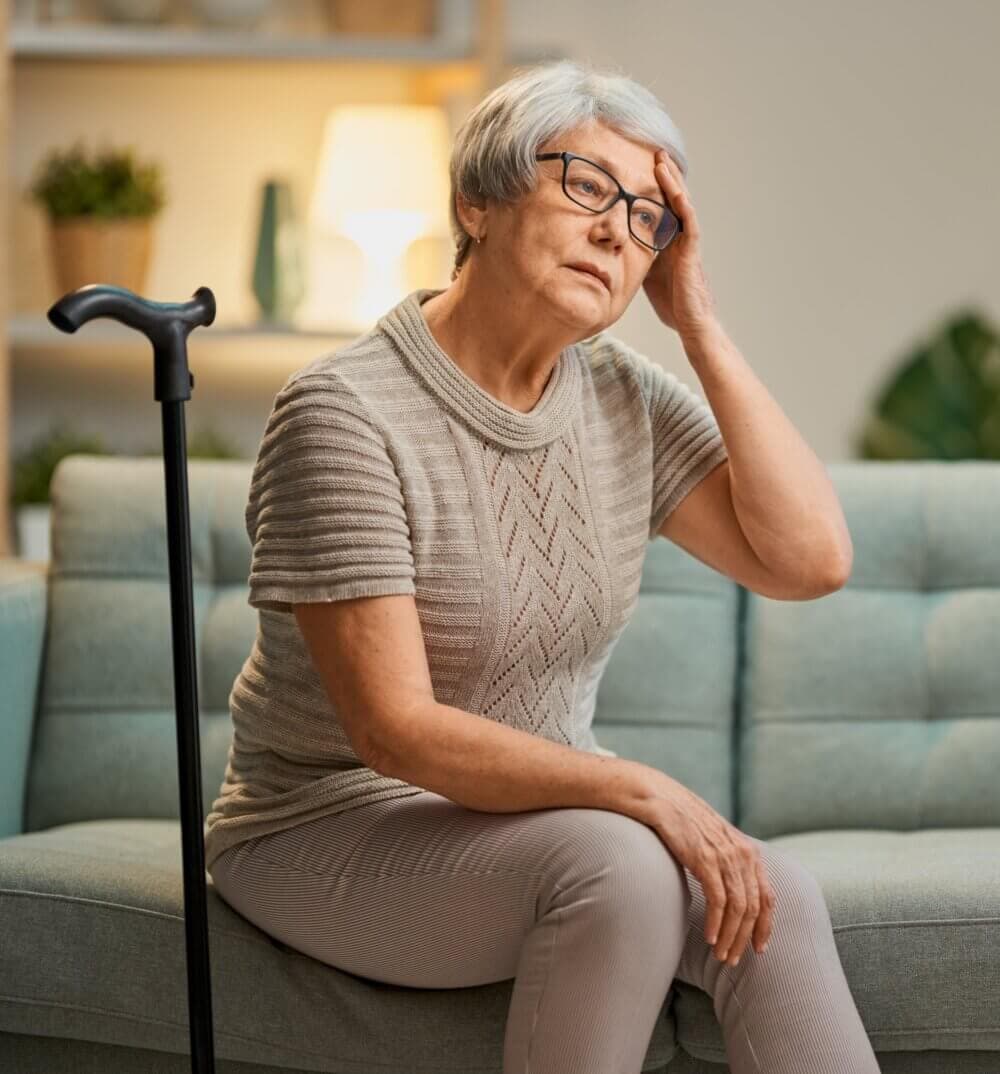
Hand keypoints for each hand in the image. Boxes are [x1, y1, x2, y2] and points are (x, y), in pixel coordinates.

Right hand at [635, 769, 774, 964]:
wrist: (661, 798)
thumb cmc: (684, 820)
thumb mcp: (715, 840)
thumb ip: (727, 861)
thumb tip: (730, 889)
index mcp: (749, 851)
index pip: (768, 896)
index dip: (765, 926)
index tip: (758, 948)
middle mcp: (743, 854)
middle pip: (754, 908)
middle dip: (745, 939)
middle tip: (732, 960)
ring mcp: (726, 856)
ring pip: (739, 908)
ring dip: (731, 937)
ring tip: (720, 955)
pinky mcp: (705, 859)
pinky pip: (718, 900)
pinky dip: (717, 923)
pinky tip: (710, 937)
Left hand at [641, 149, 720, 346]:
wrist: (690, 323)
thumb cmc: (672, 302)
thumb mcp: (646, 273)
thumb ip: (639, 256)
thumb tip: (617, 248)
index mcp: (670, 241)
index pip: (662, 207)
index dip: (654, 188)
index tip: (641, 168)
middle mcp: (681, 237)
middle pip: (673, 199)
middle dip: (664, 176)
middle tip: (654, 153)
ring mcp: (688, 242)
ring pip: (682, 204)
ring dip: (673, 182)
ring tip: (662, 160)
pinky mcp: (692, 252)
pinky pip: (689, 222)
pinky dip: (682, 204)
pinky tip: (676, 189)